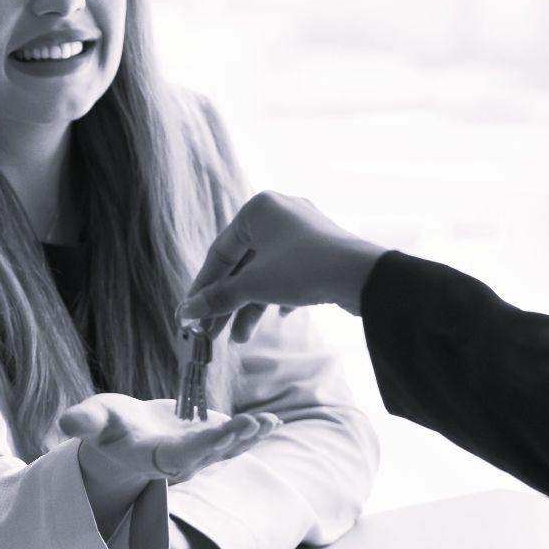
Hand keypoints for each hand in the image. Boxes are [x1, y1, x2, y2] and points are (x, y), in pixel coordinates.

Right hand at [62, 395, 278, 525]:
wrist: (122, 438)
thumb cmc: (106, 427)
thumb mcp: (94, 419)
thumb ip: (85, 421)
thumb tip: (65, 423)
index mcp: (157, 457)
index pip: (184, 454)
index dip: (206, 443)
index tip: (226, 429)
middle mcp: (183, 460)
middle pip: (212, 452)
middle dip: (234, 438)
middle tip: (254, 422)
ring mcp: (199, 453)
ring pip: (228, 448)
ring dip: (249, 436)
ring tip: (269, 422)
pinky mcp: (210, 441)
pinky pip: (235, 439)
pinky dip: (253, 431)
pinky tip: (273, 421)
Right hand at [178, 191, 388, 342]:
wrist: (363, 276)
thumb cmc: (303, 269)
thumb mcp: (254, 285)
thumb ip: (217, 298)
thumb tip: (186, 313)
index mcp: (258, 209)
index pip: (220, 252)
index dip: (203, 287)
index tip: (189, 314)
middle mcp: (280, 213)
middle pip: (243, 265)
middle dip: (228, 303)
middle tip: (210, 334)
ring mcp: (304, 230)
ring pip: (267, 271)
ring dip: (252, 306)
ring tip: (241, 340)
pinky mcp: (322, 250)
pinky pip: (291, 273)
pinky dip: (280, 295)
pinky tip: (282, 316)